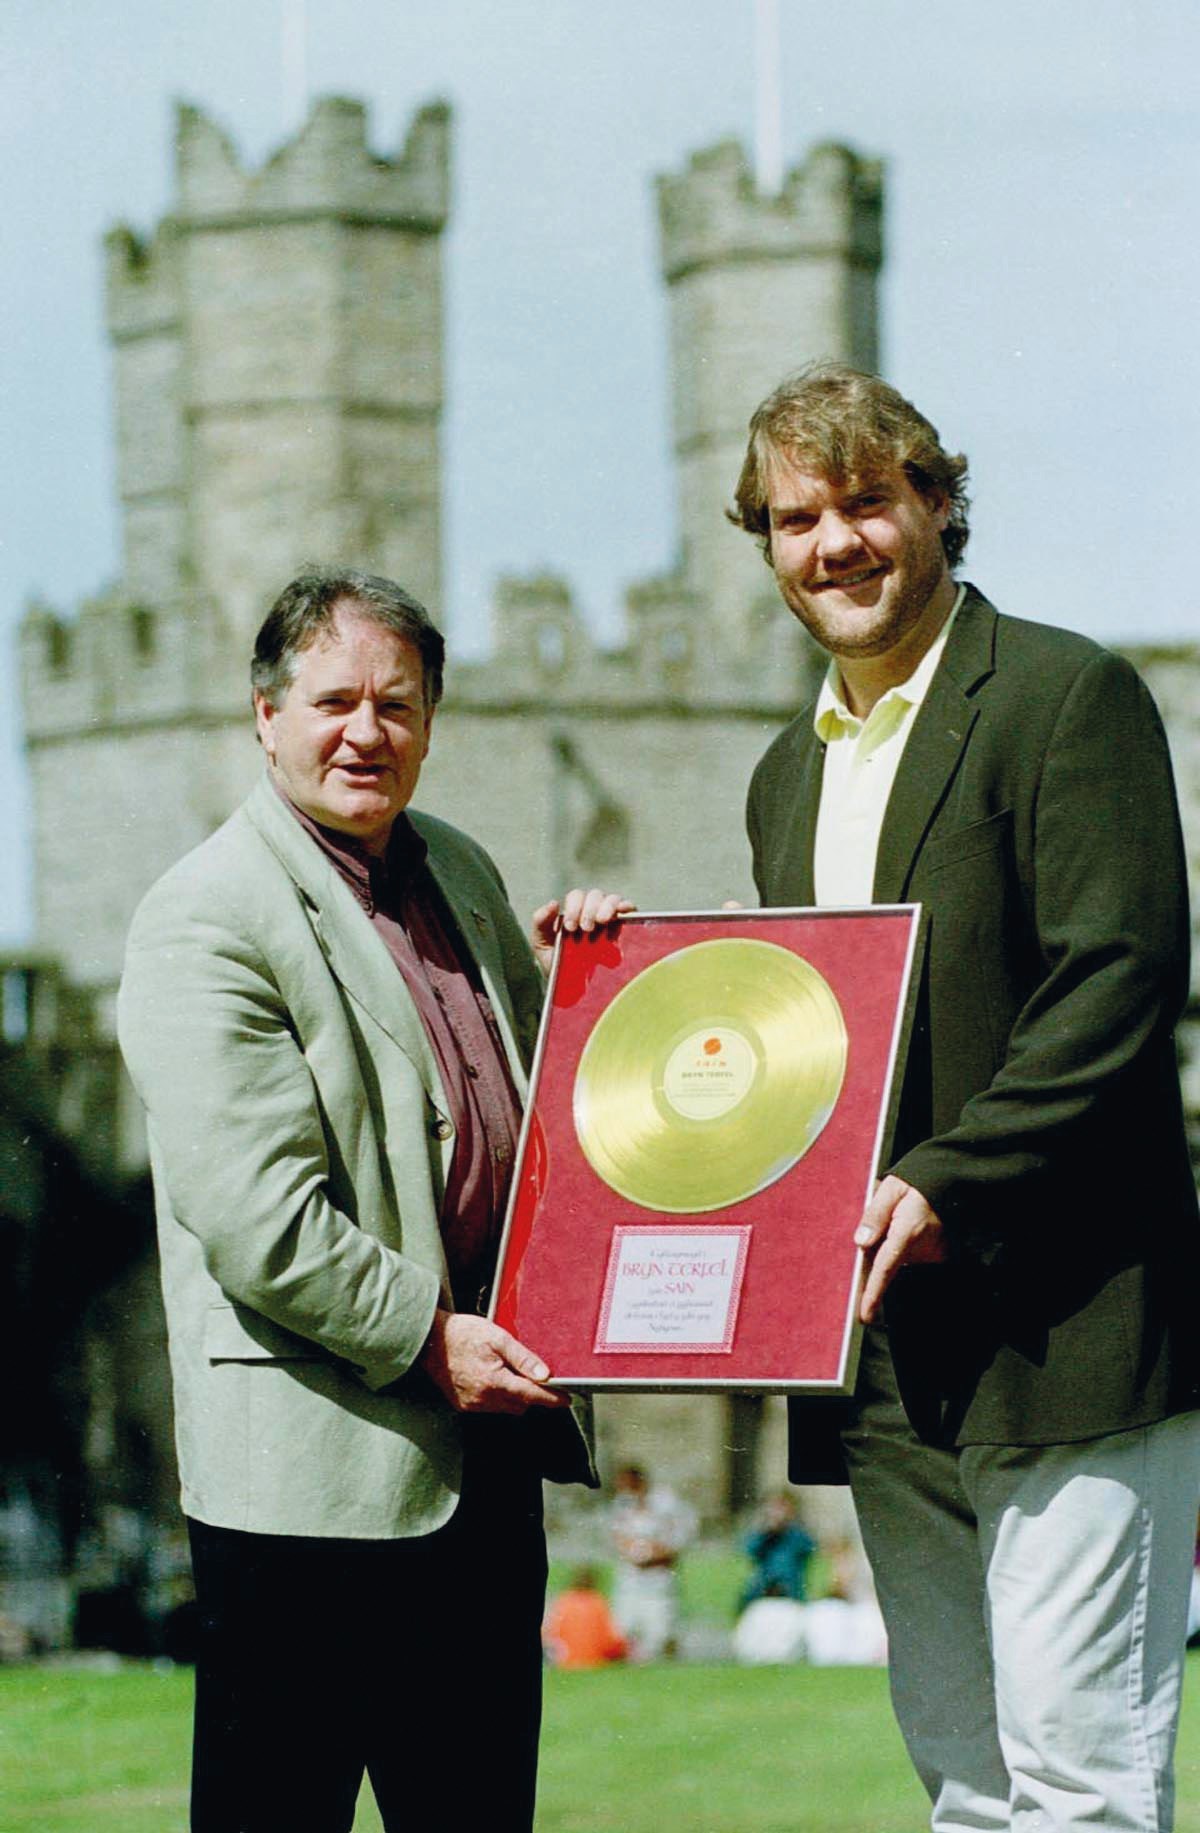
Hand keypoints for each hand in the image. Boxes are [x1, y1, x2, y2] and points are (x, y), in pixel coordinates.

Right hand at [418, 1310, 569, 1413]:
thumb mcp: (497, 1338)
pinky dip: (499, 1397)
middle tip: (539, 1378)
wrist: (429, 1340)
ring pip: (506, 1408)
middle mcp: (482, 1399)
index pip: (531, 1396)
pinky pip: (490, 1407)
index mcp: (493, 1382)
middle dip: (533, 1394)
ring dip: (515, 1396)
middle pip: (520, 1405)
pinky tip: (494, 1378)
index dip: (552, 1399)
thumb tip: (545, 1375)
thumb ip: (523, 1358)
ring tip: (511, 1372)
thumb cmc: (463, 1334)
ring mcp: (471, 1405)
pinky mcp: (462, 1405)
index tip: (567, 1399)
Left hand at [530, 889, 635, 973]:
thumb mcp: (542, 944)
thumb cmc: (557, 961)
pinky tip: (620, 917)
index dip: (574, 908)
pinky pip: (627, 908)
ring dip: (606, 908)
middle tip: (586, 928)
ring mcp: (608, 917)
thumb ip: (541, 922)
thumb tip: (554, 903)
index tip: (571, 928)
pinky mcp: (621, 927)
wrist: (572, 984)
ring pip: (611, 899)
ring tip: (601, 923)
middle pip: (594, 895)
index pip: (576, 897)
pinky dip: (625, 908)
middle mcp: (591, 909)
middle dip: (589, 910)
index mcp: (573, 911)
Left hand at [854, 1175, 948, 1323]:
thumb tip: (860, 1242)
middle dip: (873, 1274)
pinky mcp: (941, 1254)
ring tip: (886, 1242)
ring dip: (886, 1257)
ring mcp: (934, 1253)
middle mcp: (923, 1248)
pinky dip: (900, 1255)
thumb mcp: (892, 1189)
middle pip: (888, 1267)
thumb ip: (875, 1214)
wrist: (953, 1184)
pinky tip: (898, 1238)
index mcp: (907, 1232)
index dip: (874, 1294)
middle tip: (865, 1286)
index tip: (865, 1314)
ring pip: (899, 1263)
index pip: (885, 1269)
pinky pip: (912, 1260)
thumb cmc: (919, 1184)